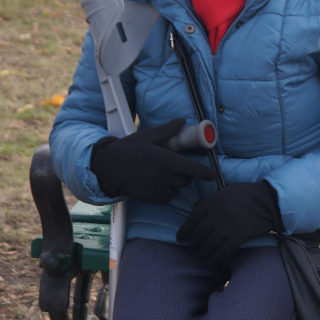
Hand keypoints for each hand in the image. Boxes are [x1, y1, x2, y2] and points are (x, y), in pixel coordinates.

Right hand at [90, 118, 216, 203]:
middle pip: (187, 179)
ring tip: (164, 173)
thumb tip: (182, 120)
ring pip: (178, 189)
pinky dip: (168, 192)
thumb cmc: (127, 149)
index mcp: (165, 160)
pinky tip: (159, 183)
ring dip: (177, 183)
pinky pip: (168, 197)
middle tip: (175, 165)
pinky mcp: (150, 198)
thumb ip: (168, 130)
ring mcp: (157, 189)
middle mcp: (164, 176)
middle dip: (186, 173)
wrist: (106, 167)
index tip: (213, 174)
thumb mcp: (148, 136)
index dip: (206, 173)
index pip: (194, 169)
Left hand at [176, 182, 282, 265]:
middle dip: (192, 244)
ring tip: (199, 257)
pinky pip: (223, 251)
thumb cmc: (248, 194)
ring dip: (202, 253)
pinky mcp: (239, 237)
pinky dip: (216, 258)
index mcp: (213, 201)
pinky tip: (212, 261)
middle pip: (199, 233)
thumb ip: (212, 201)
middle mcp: (217, 215)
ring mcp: (227, 227)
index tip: (181, 239)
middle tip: (190, 250)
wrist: (269, 200)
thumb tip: (199, 213)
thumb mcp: (227, 191)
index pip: (193, 218)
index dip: (184, 230)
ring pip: (209, 244)